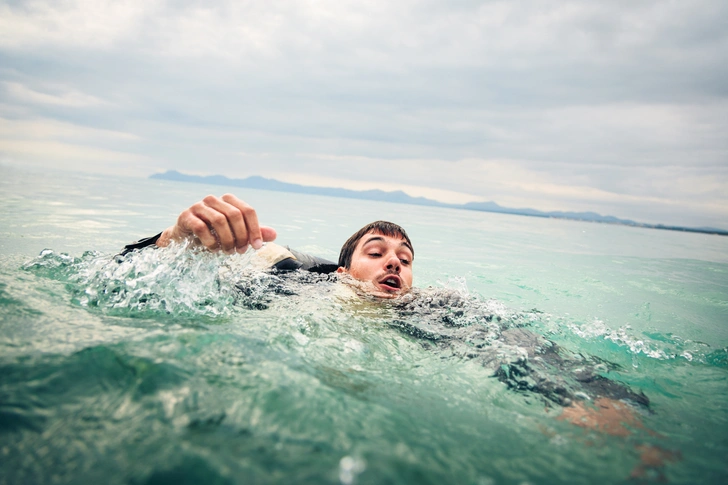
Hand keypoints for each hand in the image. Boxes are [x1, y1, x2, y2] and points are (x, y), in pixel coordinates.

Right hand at [156, 194, 276, 252]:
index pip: (248, 210)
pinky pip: (202, 228)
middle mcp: (213, 199)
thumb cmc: (213, 234)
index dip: (255, 229)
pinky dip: (211, 242)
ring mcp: (198, 206)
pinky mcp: (186, 216)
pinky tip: (213, 249)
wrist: (185, 239)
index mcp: (228, 200)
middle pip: (235, 215)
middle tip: (240, 251)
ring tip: (227, 251)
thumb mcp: (236, 234)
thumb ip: (253, 232)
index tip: (257, 246)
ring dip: (227, 240)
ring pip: (219, 220)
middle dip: (241, 236)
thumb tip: (274, 234)